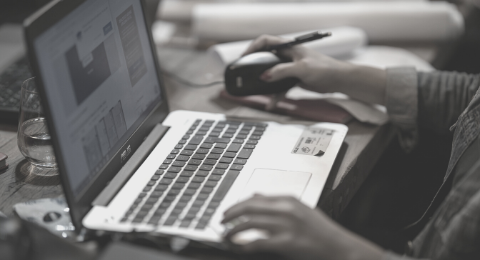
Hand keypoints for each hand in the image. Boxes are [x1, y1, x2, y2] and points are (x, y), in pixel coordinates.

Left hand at [222, 195, 383, 259]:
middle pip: (248, 207)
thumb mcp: (300, 209)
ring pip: (249, 223)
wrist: (341, 248)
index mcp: (288, 200)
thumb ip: (277, 203)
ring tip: (226, 236)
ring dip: (233, 230)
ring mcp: (287, 225)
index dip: (237, 206)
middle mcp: (286, 209)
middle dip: (230, 215)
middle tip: (221, 222)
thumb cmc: (322, 232)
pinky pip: (258, 242)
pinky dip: (244, 245)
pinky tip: (238, 248)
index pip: (254, 198)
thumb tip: (255, 196)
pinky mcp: (287, 242)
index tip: (228, 212)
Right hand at [243, 35, 386, 104]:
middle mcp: (287, 56)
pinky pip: (280, 87)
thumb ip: (282, 71)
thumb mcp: (302, 68)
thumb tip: (265, 76)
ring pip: (272, 75)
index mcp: (289, 47)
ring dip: (265, 84)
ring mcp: (290, 68)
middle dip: (254, 66)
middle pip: (265, 58)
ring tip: (256, 92)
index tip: (244, 57)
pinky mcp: (294, 79)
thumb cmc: (325, 68)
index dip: (253, 47)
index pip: (266, 41)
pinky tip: (271, 103)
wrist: (339, 80)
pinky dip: (276, 95)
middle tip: (245, 74)